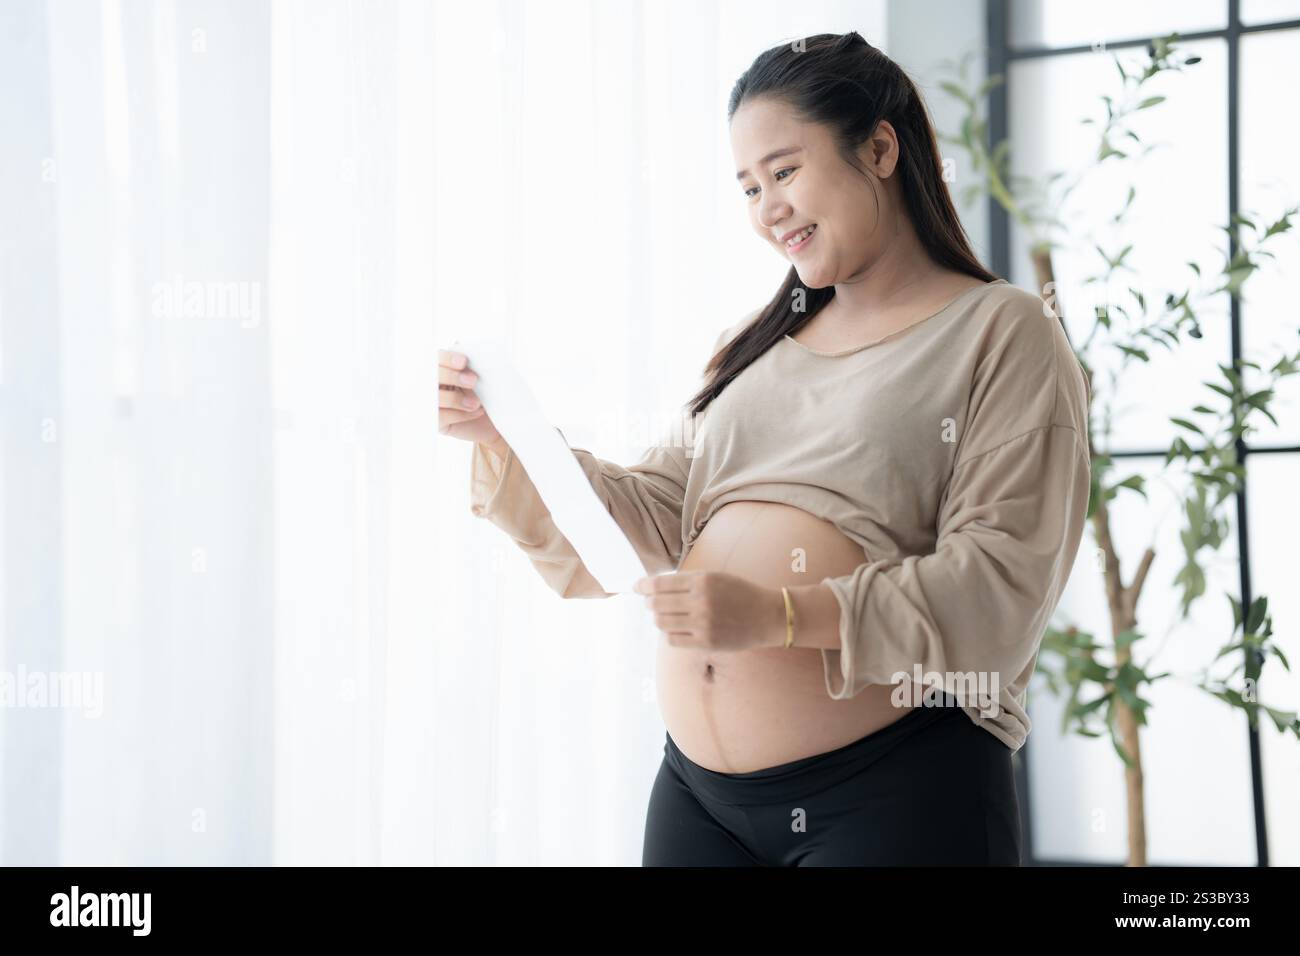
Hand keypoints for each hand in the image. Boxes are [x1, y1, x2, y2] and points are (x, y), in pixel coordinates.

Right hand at [438, 348, 507, 455]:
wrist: (498, 420)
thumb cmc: (489, 394)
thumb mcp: (482, 377)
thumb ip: (470, 363)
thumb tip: (460, 345)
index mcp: (443, 367)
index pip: (435, 358)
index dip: (446, 358)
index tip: (463, 362)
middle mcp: (433, 384)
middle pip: (430, 376)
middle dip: (451, 377)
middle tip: (473, 381)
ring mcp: (432, 404)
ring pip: (434, 397)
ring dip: (456, 398)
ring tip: (477, 402)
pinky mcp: (437, 422)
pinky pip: (441, 416)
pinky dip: (460, 414)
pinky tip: (476, 412)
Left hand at [634, 571, 784, 650]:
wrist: (766, 616)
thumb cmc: (739, 593)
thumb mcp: (715, 577)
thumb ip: (687, 581)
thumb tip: (653, 586)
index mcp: (702, 580)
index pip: (660, 584)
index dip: (643, 585)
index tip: (636, 587)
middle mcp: (701, 601)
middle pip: (656, 604)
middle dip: (649, 603)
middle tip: (650, 603)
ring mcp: (702, 624)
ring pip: (661, 623)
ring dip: (658, 618)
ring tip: (665, 615)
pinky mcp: (705, 643)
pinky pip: (673, 640)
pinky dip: (669, 633)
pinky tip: (677, 628)